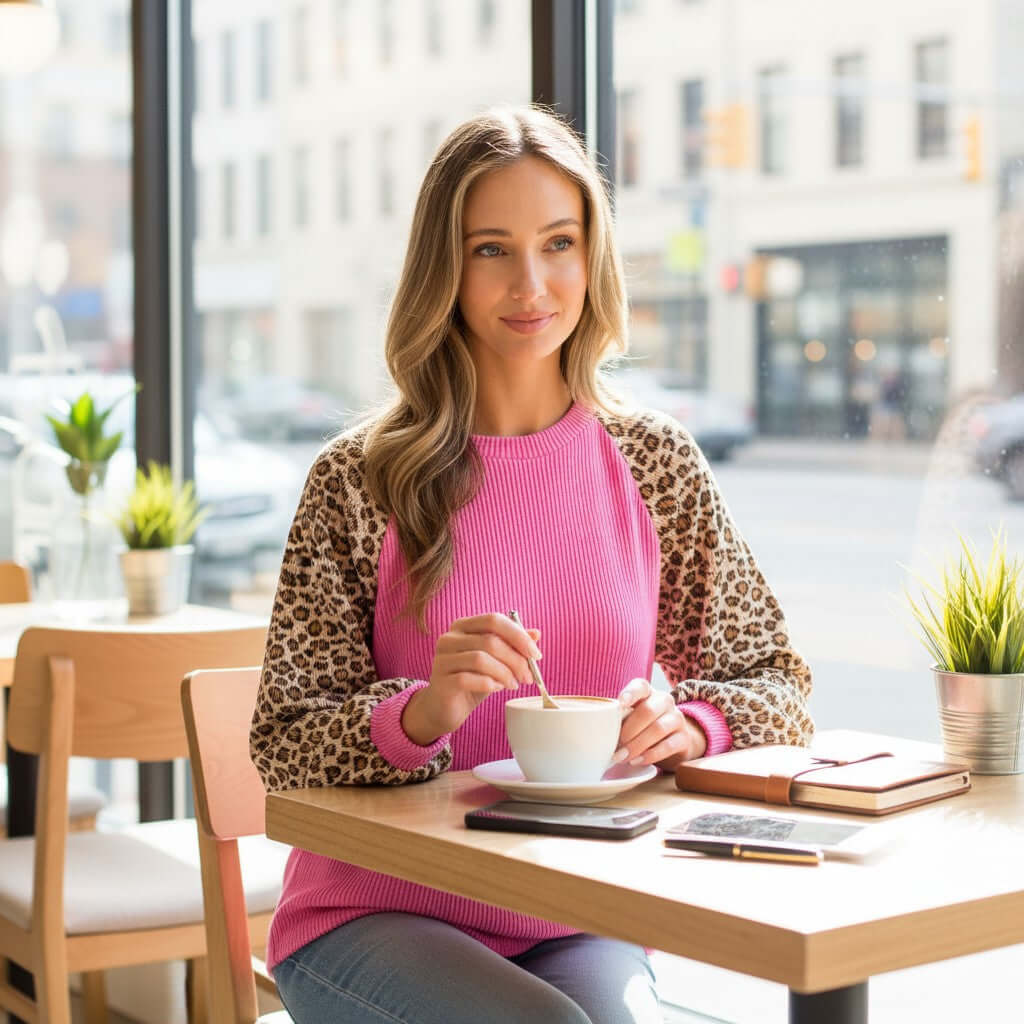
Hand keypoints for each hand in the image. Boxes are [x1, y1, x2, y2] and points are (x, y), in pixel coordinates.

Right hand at [402, 613, 541, 743]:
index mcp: (463, 626)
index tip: (536, 654)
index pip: (494, 620)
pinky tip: (496, 689)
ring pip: (480, 659)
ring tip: (513, 684)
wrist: (445, 708)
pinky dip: (488, 684)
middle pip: (490, 640)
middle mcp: (449, 638)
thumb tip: (536, 633)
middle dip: (516, 660)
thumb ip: (512, 645)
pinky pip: (468, 678)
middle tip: (528, 676)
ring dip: (504, 673)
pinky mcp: (440, 681)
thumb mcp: (496, 661)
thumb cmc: (472, 680)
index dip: (518, 635)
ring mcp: (442, 659)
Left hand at [612, 677, 706, 771]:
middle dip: (630, 729)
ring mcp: (677, 719)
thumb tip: (598, 731)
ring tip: (623, 757)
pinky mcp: (684, 738)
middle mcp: (664, 702)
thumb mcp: (632, 717)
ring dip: (637, 745)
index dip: (630, 693)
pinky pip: (668, 746)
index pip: (641, 686)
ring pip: (658, 729)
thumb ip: (619, 718)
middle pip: (648, 711)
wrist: (674, 740)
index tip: (620, 703)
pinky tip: (637, 761)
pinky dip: (650, 755)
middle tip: (616, 744)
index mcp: (648, 693)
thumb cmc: (644, 726)